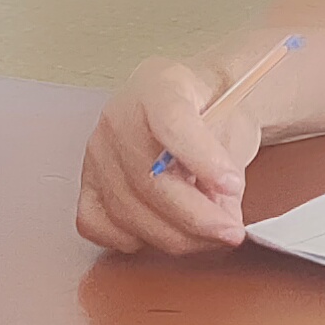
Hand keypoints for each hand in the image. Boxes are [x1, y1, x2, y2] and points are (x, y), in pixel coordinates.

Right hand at [77, 54, 265, 256]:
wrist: (191, 103)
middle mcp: (119, 117)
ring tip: (208, 234)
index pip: (171, 123)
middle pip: (149, 179)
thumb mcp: (235, 123)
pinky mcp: (88, 183)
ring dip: (176, 235)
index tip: (230, 185)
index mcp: (159, 86)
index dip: (202, 160)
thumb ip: (230, 166)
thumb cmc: (211, 109)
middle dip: (197, 217)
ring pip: (128, 212)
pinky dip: (136, 238)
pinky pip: (100, 226)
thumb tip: (223, 216)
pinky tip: (163, 230)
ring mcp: (98, 152)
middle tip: (230, 230)